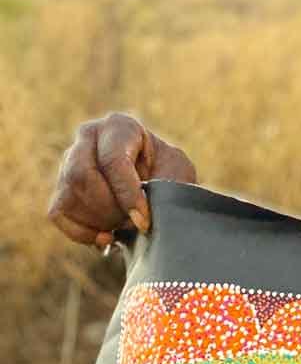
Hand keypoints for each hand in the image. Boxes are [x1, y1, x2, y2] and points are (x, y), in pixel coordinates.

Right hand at [47, 113, 196, 248]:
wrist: (160, 192)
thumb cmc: (172, 178)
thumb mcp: (178, 175)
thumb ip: (164, 185)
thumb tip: (141, 214)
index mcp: (120, 126)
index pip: (112, 160)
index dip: (127, 196)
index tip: (144, 221)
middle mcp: (88, 137)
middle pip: (81, 176)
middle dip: (109, 209)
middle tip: (134, 224)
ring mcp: (69, 161)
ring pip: (69, 196)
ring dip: (99, 222)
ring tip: (126, 226)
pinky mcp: (62, 188)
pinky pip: (59, 214)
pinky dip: (82, 233)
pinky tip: (106, 237)